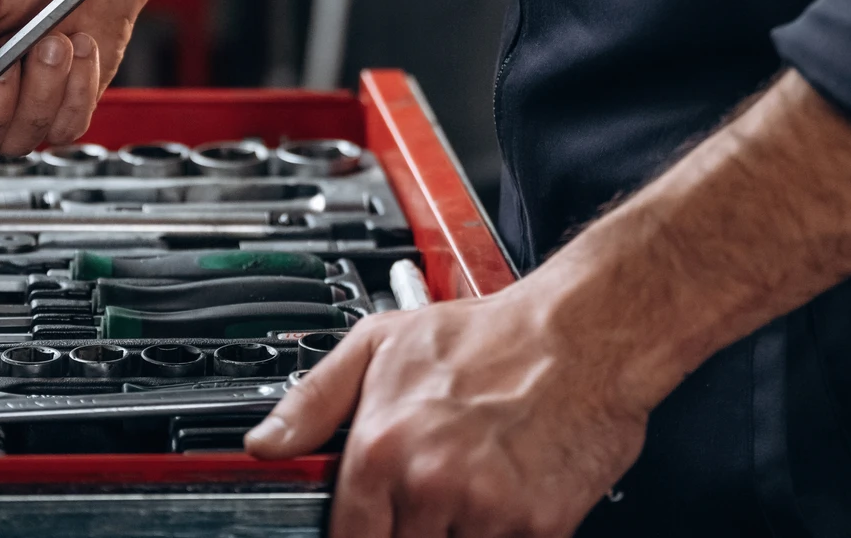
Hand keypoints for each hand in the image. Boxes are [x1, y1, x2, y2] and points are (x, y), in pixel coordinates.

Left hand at [244, 281, 661, 537]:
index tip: (368, 530)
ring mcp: (486, 513)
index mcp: (383, 448)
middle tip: (428, 504)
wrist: (586, 333)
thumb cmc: (490, 337)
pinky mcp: (538, 529)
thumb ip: (313, 400)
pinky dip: (500, 535)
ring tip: (466, 495)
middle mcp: (430, 486)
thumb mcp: (381, 343)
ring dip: (454, 537)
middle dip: (407, 534)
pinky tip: (504, 500)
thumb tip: (264, 442)